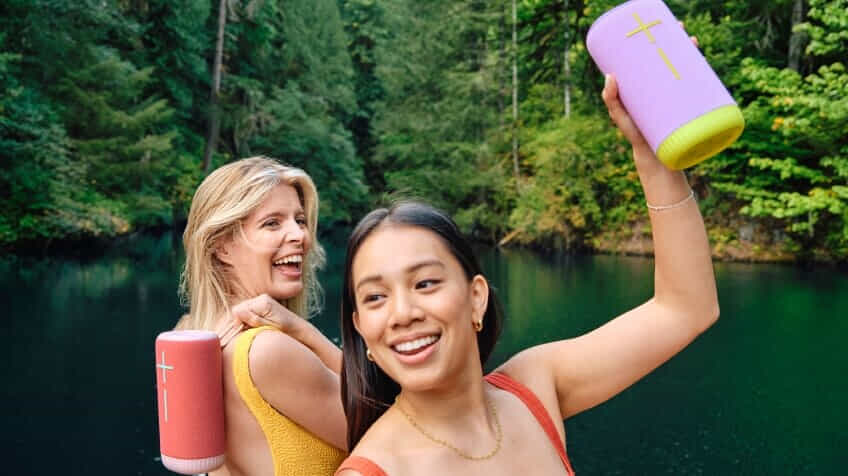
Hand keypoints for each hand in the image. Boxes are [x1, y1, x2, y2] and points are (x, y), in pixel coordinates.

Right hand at [217, 294, 300, 346]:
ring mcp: (262, 299)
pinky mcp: (263, 303)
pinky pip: (249, 310)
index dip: (237, 323)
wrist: (298, 329)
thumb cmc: (286, 331)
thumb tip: (237, 313)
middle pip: (239, 309)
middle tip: (247, 332)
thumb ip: (254, 320)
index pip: (238, 310)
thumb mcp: (269, 328)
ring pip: (243, 310)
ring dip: (244, 320)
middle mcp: (262, 298)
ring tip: (253, 329)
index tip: (243, 332)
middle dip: (240, 321)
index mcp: (263, 303)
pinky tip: (256, 325)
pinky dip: (249, 318)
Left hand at [601, 27, 698, 161]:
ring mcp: (679, 98)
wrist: (655, 159)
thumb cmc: (635, 135)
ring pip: (689, 72)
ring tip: (693, 45)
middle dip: (681, 45)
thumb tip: (609, 75)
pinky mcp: (690, 109)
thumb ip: (612, 99)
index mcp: (651, 88)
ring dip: (694, 56)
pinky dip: (705, 75)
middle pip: (675, 62)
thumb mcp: (620, 116)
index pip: (658, 61)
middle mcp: (666, 90)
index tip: (664, 30)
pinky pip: (699, 88)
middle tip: (684, 34)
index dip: (663, 44)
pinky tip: (707, 66)